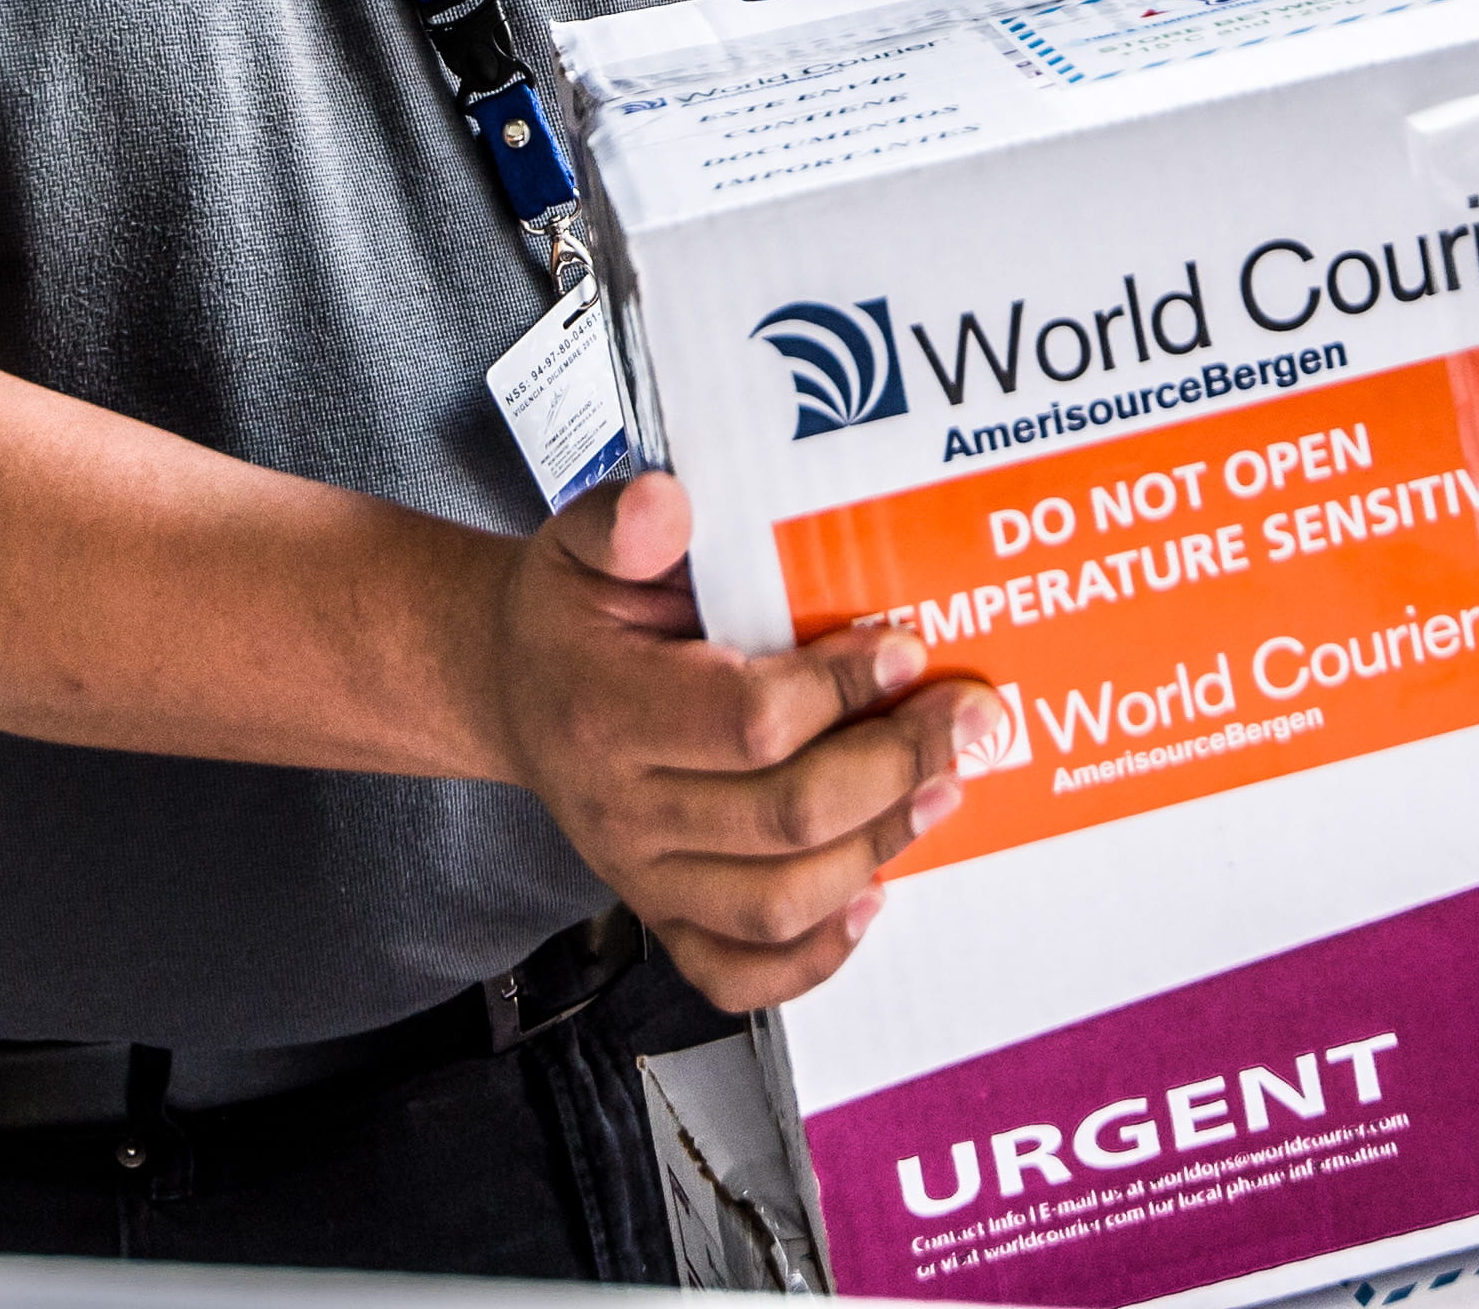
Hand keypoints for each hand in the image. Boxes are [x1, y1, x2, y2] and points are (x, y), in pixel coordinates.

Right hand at [485, 468, 1003, 1010]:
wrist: (511, 688)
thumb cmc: (568, 612)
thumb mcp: (579, 542)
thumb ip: (626, 522)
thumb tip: (668, 505)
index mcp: (605, 711)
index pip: (750, 723)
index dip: (841, 689)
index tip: (906, 646)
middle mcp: (621, 810)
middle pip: (784, 819)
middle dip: (894, 766)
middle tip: (967, 717)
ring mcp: (640, 876)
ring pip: (776, 903)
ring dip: (878, 847)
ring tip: (945, 787)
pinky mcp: (658, 915)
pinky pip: (735, 973)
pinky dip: (813, 958)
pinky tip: (874, 895)